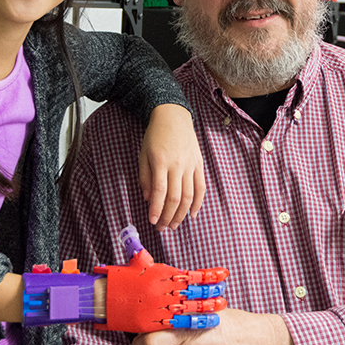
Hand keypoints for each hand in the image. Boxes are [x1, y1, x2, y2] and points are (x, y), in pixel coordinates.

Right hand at [94, 226, 227, 332]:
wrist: (100, 296)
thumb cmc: (118, 278)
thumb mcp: (134, 262)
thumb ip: (144, 256)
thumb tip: (141, 241)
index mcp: (161, 273)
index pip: (192, 274)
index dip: (209, 276)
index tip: (223, 275)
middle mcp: (162, 290)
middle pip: (194, 292)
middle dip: (211, 294)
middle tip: (224, 295)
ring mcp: (158, 307)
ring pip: (189, 309)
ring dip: (206, 309)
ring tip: (220, 308)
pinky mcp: (151, 322)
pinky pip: (176, 324)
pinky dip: (192, 324)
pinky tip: (203, 324)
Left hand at [140, 104, 204, 229]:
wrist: (174, 116)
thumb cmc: (155, 135)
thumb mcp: (143, 154)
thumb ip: (145, 177)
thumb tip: (148, 198)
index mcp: (161, 162)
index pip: (159, 191)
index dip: (156, 209)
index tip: (152, 221)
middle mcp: (178, 165)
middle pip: (175, 198)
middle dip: (168, 216)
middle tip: (162, 228)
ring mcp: (190, 165)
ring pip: (189, 196)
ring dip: (181, 214)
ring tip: (174, 225)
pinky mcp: (199, 165)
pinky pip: (200, 188)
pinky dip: (198, 203)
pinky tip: (192, 215)